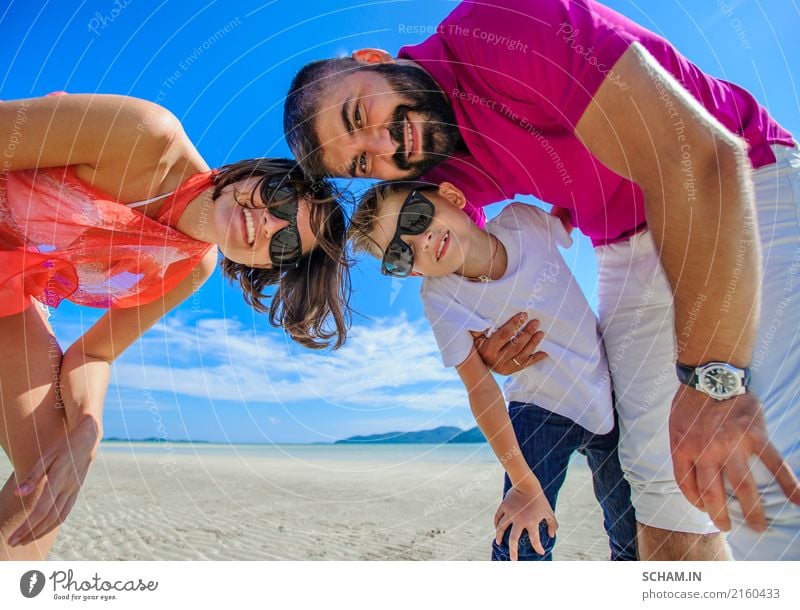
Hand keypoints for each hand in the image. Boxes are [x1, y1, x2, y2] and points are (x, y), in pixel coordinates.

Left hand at [8, 415, 99, 545]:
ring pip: (58, 518)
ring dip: (41, 532)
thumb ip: (33, 476)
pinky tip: (43, 528)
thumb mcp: (46, 456)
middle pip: (49, 518)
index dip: (27, 527)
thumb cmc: (64, 446)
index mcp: (59, 480)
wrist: (89, 439)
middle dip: (31, 533)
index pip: (41, 511)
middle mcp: (68, 489)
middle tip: (14, 543)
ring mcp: (74, 491)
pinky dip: (53, 524)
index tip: (12, 538)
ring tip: (26, 539)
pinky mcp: (76, 491)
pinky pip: (65, 512)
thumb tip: (18, 494)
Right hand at [472, 313, 546, 375]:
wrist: (475, 365)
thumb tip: (485, 317)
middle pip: (515, 345)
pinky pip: (525, 365)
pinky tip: (544, 353)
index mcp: (487, 350)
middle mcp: (496, 360)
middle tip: (535, 322)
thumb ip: (478, 327)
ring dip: (533, 343)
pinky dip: (535, 359)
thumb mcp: (474, 336)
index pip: (504, 335)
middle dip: (527, 333)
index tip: (523, 315)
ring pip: (522, 355)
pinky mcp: (510, 371)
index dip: (514, 325)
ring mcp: (504, 367)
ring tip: (540, 333)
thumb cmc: (477, 344)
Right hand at [494, 486, 557, 559]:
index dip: (538, 548)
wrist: (526, 483)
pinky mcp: (504, 507)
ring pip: (501, 529)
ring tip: (499, 542)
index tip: (540, 552)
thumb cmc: (539, 498)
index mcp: (531, 522)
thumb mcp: (549, 511)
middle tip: (513, 560)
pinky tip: (496, 527)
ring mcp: (510, 513)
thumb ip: (553, 524)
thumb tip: (552, 535)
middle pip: (513, 540)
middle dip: (513, 552)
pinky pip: (498, 517)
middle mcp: (519, 520)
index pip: (535, 540)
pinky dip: (496, 523)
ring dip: (499, 537)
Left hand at [670, 386, 799, 531]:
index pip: (687, 486)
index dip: (695, 502)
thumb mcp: (676, 426)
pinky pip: (774, 465)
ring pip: (744, 488)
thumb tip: (693, 474)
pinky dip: (789, 484)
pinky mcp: (755, 436)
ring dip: (753, 512)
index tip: (705, 509)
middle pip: (713, 495)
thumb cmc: (691, 402)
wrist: (711, 374)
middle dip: (722, 517)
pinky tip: (799, 501)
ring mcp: (732, 445)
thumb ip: (683, 449)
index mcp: (684, 449)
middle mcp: (706, 451)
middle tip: (729, 527)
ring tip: (760, 526)